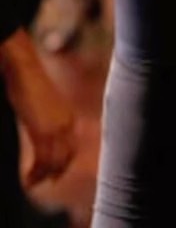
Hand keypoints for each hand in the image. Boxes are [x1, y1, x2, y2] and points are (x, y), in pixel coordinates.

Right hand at [1, 32, 76, 186]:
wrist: (25, 71)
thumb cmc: (32, 84)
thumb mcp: (46, 106)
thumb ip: (51, 121)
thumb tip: (46, 134)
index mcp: (70, 118)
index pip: (73, 148)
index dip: (64, 163)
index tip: (56, 173)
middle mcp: (68, 125)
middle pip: (66, 158)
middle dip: (56, 172)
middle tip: (44, 181)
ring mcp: (57, 130)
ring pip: (54, 163)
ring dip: (43, 175)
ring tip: (32, 181)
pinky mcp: (43, 133)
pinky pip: (42, 162)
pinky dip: (35, 174)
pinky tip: (28, 178)